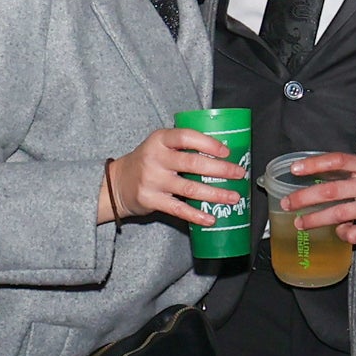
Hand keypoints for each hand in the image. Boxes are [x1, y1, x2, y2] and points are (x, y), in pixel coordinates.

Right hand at [102, 126, 244, 223]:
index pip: (186, 137)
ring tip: (233, 197)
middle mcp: (155, 158)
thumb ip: (184, 146)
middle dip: (220, 170)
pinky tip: (210, 218)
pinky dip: (196, 215)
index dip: (208, 144)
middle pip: (192, 163)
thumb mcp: (160, 146)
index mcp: (160, 140)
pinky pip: (178, 209)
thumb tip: (223, 153)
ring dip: (215, 194)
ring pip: (189, 188)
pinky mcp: (150, 200)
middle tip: (239, 173)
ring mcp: (152, 180)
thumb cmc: (148, 161)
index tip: (227, 151)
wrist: (117, 182)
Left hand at [287, 153, 355, 243]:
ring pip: (338, 214)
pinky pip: (355, 233)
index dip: (314, 164)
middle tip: (288, 203)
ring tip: (301, 223)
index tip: (294, 169)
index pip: (337, 161)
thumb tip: (324, 176)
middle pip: (331, 190)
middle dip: (305, 198)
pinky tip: (341, 233)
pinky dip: (344, 234)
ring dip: (316, 220)